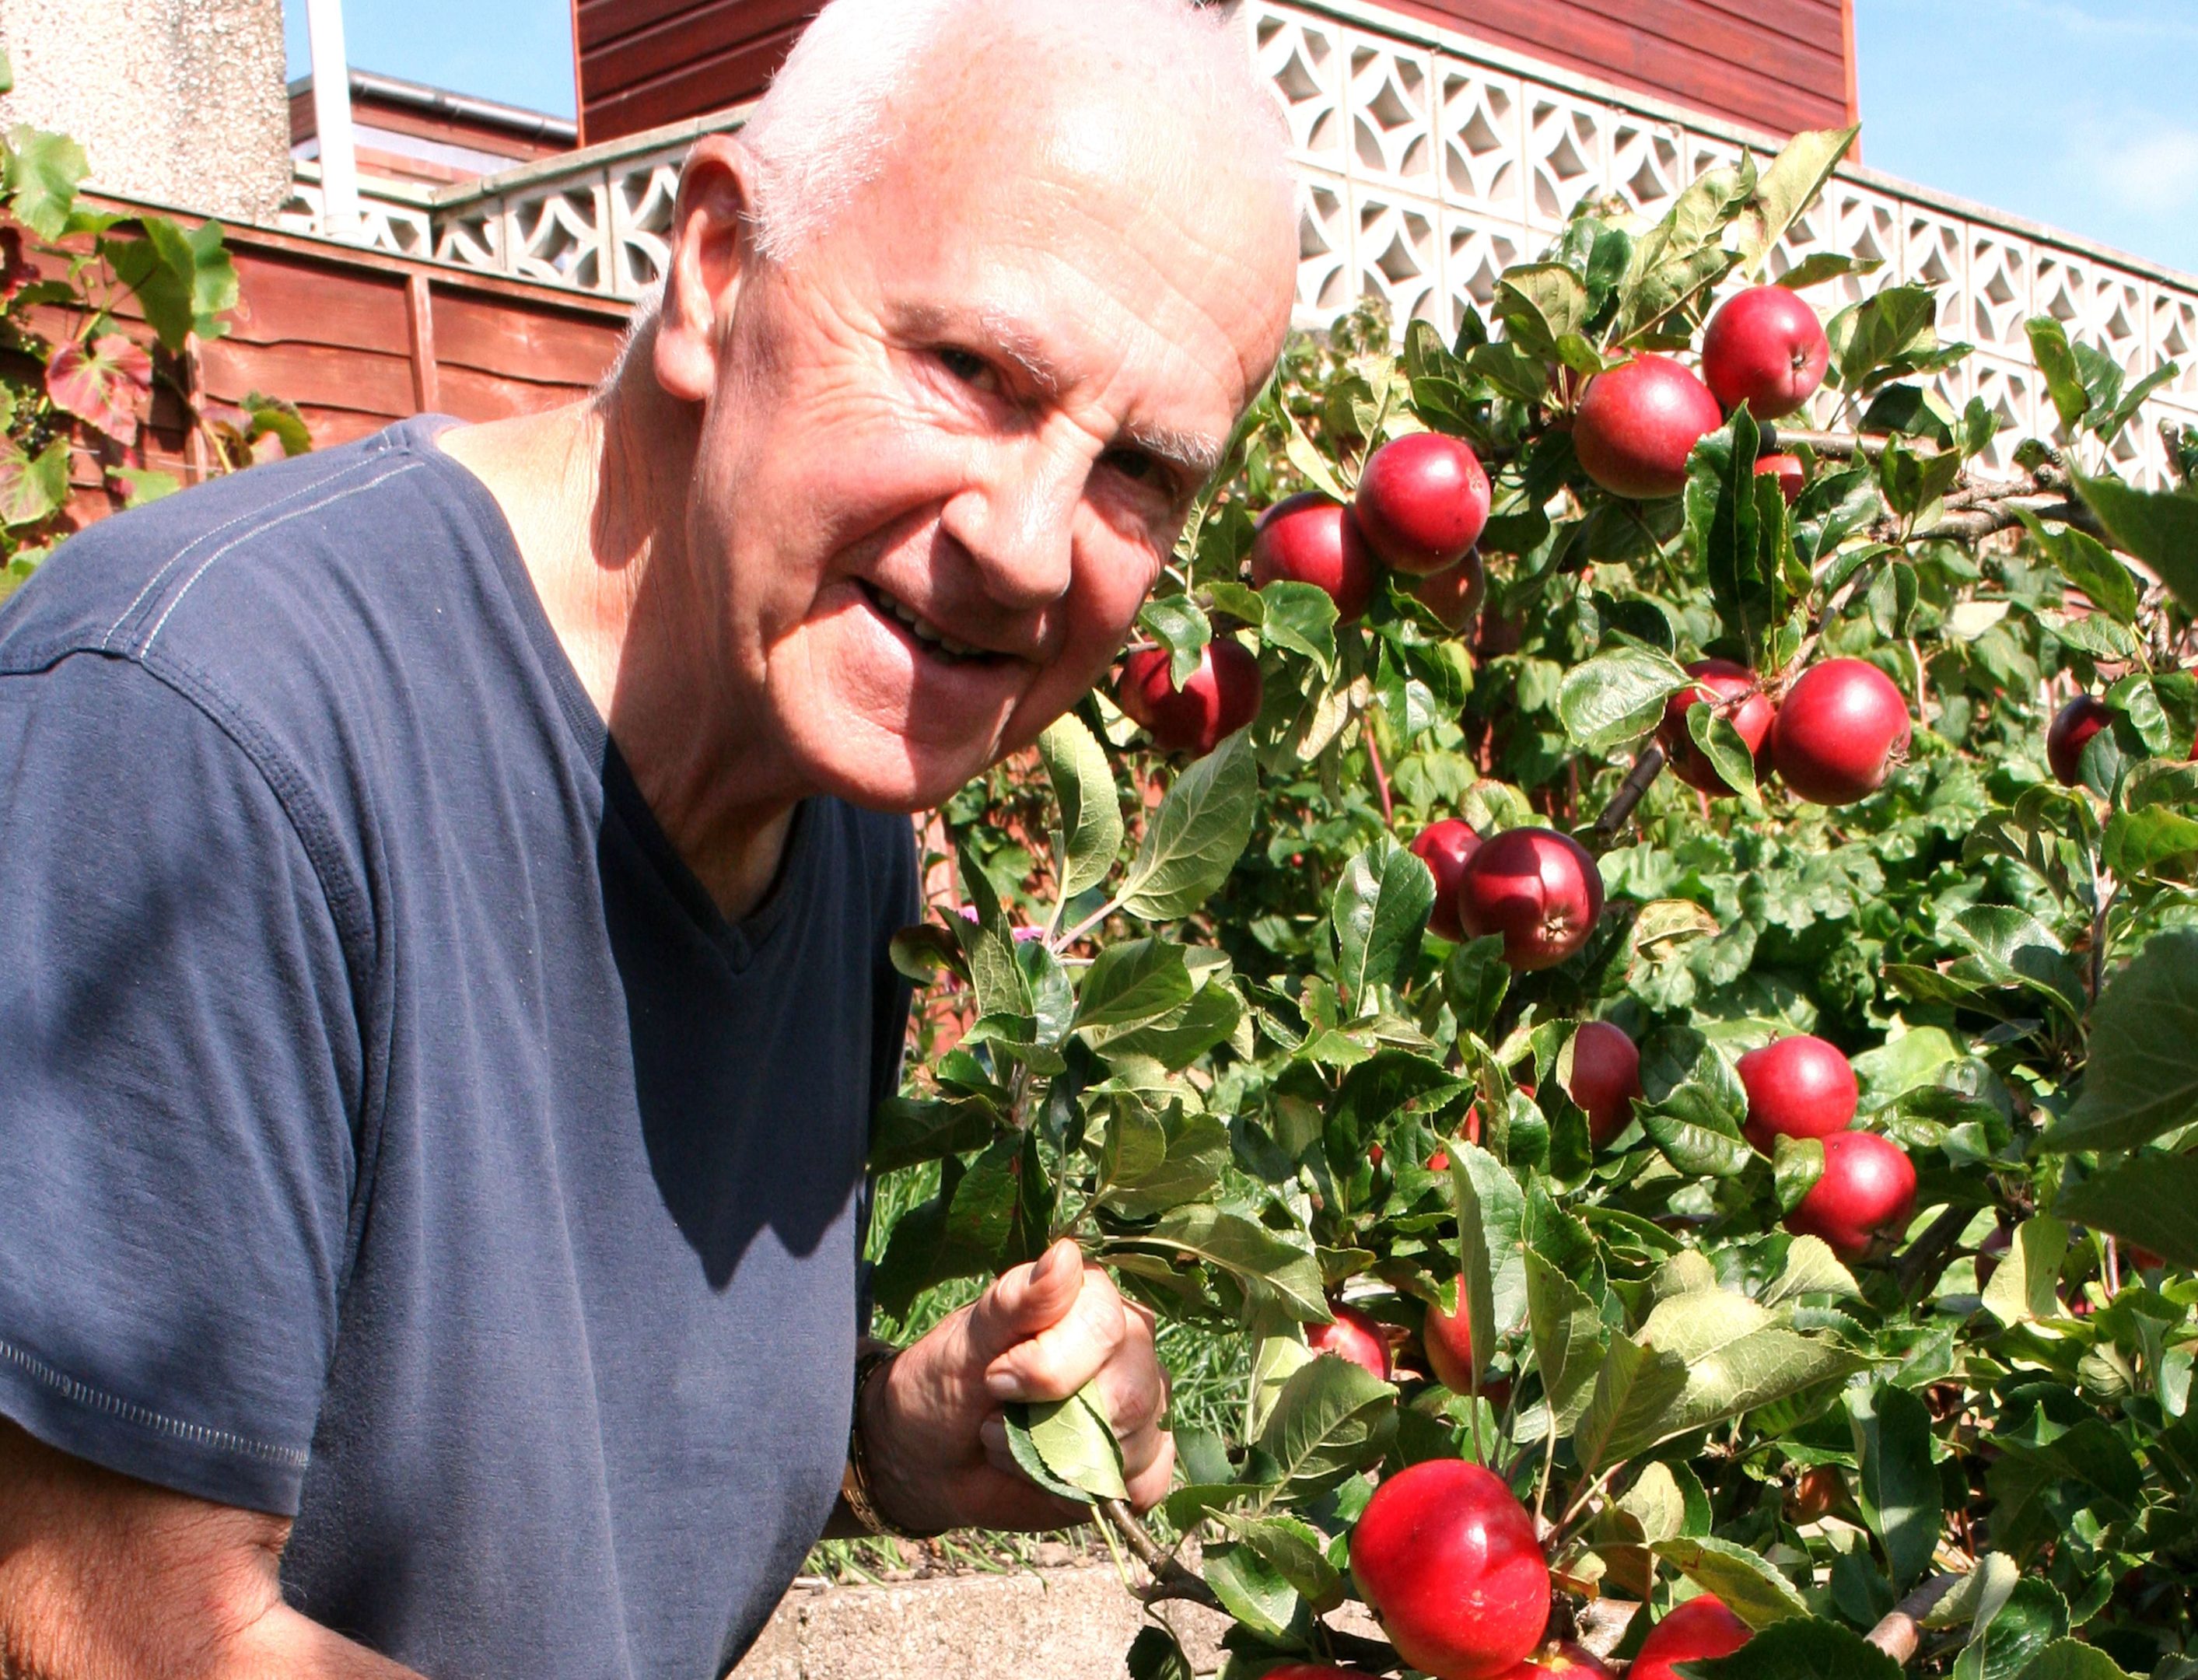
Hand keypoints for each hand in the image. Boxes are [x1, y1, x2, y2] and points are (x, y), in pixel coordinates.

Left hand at [861, 1238, 1173, 1532]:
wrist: (934, 1455)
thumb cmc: (948, 1382)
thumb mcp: (969, 1340)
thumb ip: (1017, 1300)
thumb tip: (1066, 1255)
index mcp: (1093, 1297)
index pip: (1104, 1328)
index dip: (1046, 1368)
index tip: (995, 1379)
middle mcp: (1132, 1344)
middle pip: (1127, 1393)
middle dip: (1048, 1426)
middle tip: (998, 1419)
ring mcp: (1146, 1401)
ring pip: (1131, 1445)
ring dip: (1057, 1464)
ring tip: (1018, 1445)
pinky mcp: (1146, 1459)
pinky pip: (1146, 1485)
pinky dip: (1090, 1493)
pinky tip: (1054, 1477)